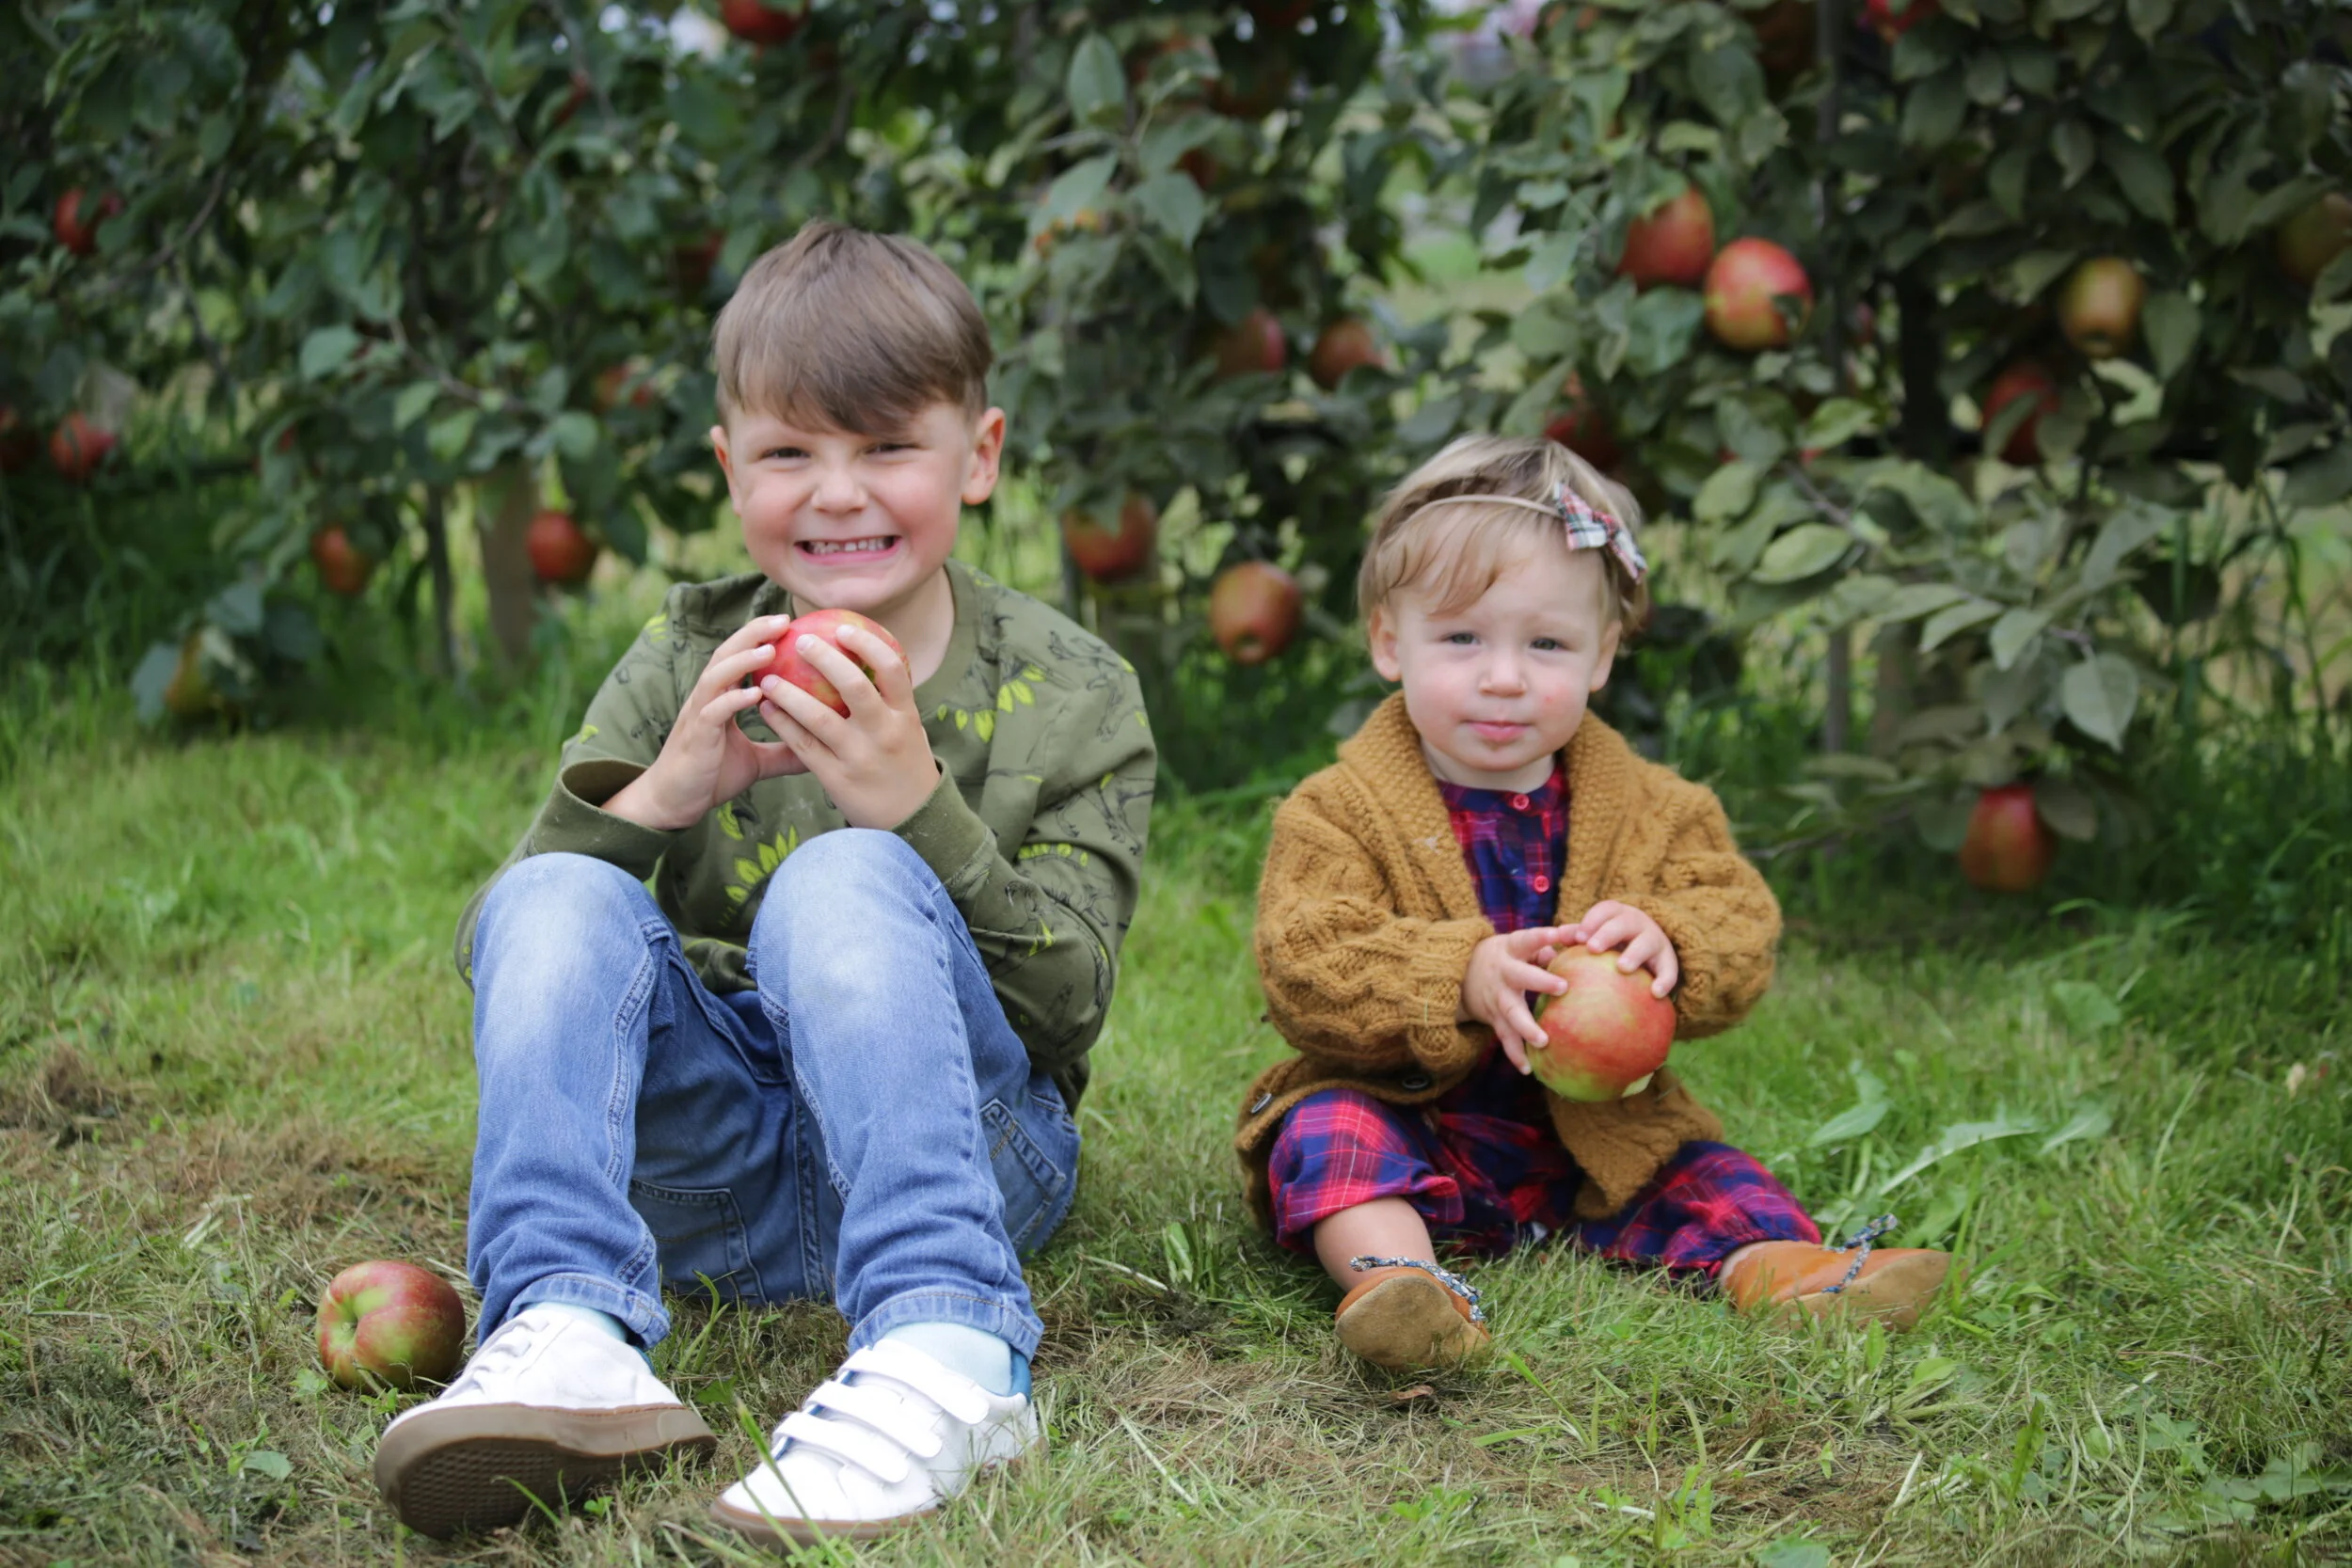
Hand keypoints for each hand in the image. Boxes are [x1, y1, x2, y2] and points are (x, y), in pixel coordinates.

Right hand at [605, 615, 805, 831]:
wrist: (675, 803)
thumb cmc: (712, 777)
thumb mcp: (757, 762)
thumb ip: (784, 751)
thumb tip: (822, 749)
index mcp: (720, 699)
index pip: (738, 657)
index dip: (760, 637)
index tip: (790, 623)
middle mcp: (707, 699)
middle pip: (726, 654)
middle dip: (753, 634)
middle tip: (784, 621)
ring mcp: (698, 715)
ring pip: (717, 676)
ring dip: (743, 661)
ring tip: (770, 650)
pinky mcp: (696, 737)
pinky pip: (713, 712)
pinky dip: (734, 700)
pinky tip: (757, 694)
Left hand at [756, 622, 939, 829]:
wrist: (913, 822)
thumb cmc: (907, 768)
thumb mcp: (910, 732)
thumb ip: (891, 701)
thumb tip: (869, 659)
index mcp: (905, 717)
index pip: (891, 669)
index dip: (866, 644)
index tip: (843, 628)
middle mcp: (884, 733)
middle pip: (854, 685)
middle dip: (825, 658)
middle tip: (802, 640)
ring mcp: (859, 757)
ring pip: (819, 717)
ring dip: (790, 693)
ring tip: (768, 678)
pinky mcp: (837, 779)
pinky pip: (804, 746)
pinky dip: (783, 724)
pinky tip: (766, 709)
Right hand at [1459, 925, 1576, 1074]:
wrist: (1459, 975)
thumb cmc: (1504, 956)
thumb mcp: (1518, 944)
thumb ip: (1546, 944)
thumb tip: (1577, 940)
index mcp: (1510, 951)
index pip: (1526, 940)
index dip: (1541, 937)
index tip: (1558, 935)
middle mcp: (1502, 974)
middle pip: (1520, 977)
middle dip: (1540, 981)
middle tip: (1563, 987)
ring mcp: (1497, 998)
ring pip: (1511, 1013)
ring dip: (1526, 1028)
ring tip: (1543, 1041)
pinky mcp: (1494, 1019)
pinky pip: (1505, 1039)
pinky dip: (1515, 1055)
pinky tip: (1528, 1069)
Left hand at [1562, 900, 1678, 998]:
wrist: (1652, 946)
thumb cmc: (1613, 942)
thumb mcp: (1597, 935)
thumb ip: (1579, 935)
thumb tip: (1557, 935)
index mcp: (1617, 914)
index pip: (1604, 910)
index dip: (1591, 922)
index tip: (1578, 938)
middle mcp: (1638, 923)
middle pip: (1624, 923)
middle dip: (1607, 934)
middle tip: (1592, 948)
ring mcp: (1655, 940)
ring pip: (1647, 943)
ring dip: (1634, 954)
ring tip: (1622, 967)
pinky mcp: (1668, 960)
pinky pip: (1669, 970)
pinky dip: (1664, 980)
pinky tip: (1655, 993)